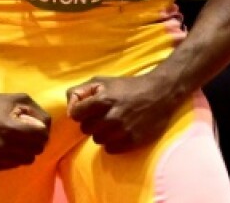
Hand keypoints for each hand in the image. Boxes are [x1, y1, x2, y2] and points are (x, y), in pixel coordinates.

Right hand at [0, 87, 50, 171]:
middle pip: (36, 151)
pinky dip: (14, 157)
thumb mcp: (19, 98)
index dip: (43, 131)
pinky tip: (7, 146)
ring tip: (19, 140)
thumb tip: (47, 127)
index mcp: (11, 128)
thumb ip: (37, 111)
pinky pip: (13, 165)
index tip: (38, 127)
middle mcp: (3, 146)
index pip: (41, 137)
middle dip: (37, 141)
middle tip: (30, 134)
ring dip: (27, 151)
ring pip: (26, 161)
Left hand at [66, 74, 180, 153]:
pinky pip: (110, 149)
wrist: (160, 93)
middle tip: (104, 115)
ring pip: (97, 140)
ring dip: (102, 133)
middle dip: (92, 121)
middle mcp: (112, 116)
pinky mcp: (132, 141)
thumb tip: (69, 110)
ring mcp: (123, 130)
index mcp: (103, 99)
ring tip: (113, 123)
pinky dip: (113, 142)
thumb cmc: (128, 86)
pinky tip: (120, 132)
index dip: (80, 111)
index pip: (75, 115)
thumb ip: (80, 91)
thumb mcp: (102, 81)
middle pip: (85, 128)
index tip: (88, 109)